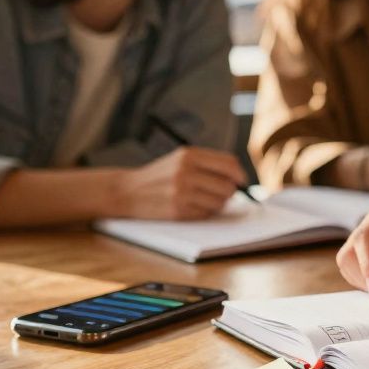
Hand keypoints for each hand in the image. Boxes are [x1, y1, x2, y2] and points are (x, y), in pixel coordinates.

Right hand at [115, 146, 246, 219]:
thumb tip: (238, 176)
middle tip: (222, 194)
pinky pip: (206, 214)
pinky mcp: (177, 210)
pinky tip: (192, 207)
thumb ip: (207, 163)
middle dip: (229, 192)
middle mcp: (185, 172)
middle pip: (227, 185)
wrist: (127, 191)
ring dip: (218, 204)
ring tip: (204, 200)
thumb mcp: (180, 159)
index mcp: (189, 155)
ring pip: (219, 202)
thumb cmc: (160, 175)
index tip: (241, 180)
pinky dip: (204, 212)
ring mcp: (181, 192)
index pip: (228, 163)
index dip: (239, 174)